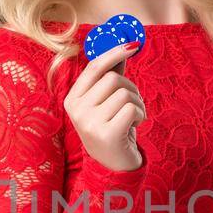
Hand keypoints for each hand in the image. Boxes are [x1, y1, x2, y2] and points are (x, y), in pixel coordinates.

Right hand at [65, 42, 144, 171]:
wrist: (113, 167)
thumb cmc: (112, 128)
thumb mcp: (107, 102)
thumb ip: (111, 76)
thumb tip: (123, 46)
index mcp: (72, 99)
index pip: (94, 67)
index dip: (114, 52)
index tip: (133, 45)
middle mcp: (76, 111)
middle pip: (113, 79)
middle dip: (131, 89)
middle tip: (132, 104)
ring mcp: (89, 123)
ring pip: (125, 93)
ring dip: (138, 104)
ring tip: (132, 118)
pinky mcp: (106, 134)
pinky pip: (132, 108)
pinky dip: (140, 115)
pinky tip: (134, 126)